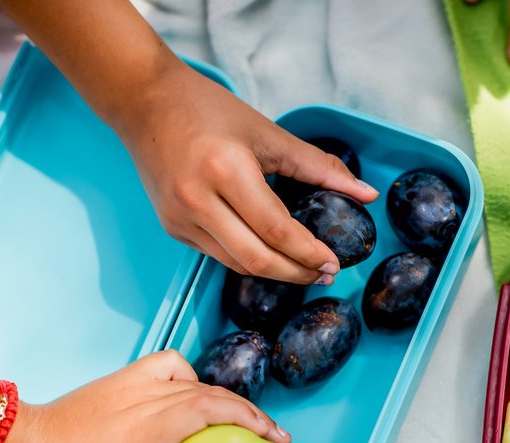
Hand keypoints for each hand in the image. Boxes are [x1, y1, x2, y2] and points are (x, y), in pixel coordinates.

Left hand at [0, 350, 290, 442]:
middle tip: (273, 436)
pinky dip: (187, 374)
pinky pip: (169, 365)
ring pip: (196, 381)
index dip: (252, 420)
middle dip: (251, 413)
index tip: (275, 439)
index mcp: (153, 431)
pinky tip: (189, 392)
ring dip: (224, 396)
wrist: (21, 442)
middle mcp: (151, 401)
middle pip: (215, 396)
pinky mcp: (124, 377)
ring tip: (239, 417)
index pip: (215, 412)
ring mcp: (136, 383)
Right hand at [117, 62, 378, 284]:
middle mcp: (197, 200)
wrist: (144, 102)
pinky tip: (270, 254)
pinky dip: (248, 259)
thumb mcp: (268, 133)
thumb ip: (319, 168)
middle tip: (325, 274)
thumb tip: (366, 194)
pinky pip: (218, 255)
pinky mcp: (172, 228)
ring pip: (237, 264)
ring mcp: (180, 219)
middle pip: (257, 260)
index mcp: (225, 170)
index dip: (309, 253)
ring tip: (304, 268)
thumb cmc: (207, 110)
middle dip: (297, 273)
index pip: (276, 230)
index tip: (335, 263)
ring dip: (275, 272)